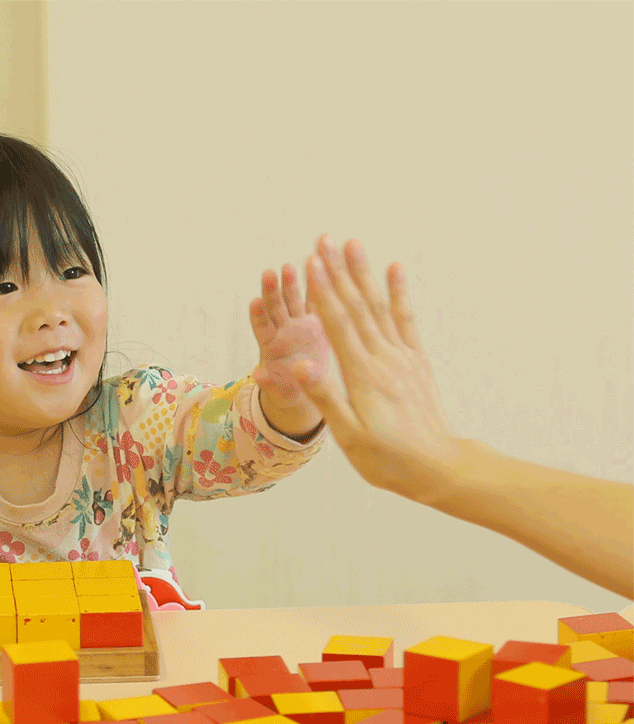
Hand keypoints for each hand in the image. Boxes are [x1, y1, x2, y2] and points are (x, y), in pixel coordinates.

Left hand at [249, 262, 330, 433]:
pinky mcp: (314, 324)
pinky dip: (315, 289)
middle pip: (275, 309)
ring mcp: (298, 326)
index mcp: (271, 348)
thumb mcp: (279, 392)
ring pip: (292, 301)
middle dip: (271, 291)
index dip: (258, 316)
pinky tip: (319, 273)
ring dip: (289, 284)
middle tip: (269, 274)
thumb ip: (270, 383)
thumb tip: (257, 376)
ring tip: (288, 267)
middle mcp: (282, 332)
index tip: (255, 302)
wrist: (306, 389)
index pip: (262, 328)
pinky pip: (314, 304)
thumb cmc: (288, 392)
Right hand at [292, 236, 462, 500]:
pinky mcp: (416, 361)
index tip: (312, 262)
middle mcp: (384, 359)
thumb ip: (326, 396)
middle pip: (357, 307)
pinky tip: (395, 270)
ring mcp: (402, 357)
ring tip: (353, 245)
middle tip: (325, 240)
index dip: (324, 291)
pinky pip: (406, 320)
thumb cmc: (388, 458)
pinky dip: (399, 293)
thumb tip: (301, 362)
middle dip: (338, 271)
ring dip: (364, 274)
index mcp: (363, 375)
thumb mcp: (349, 436)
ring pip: (379, 306)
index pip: (338, 324)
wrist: (438, 467)